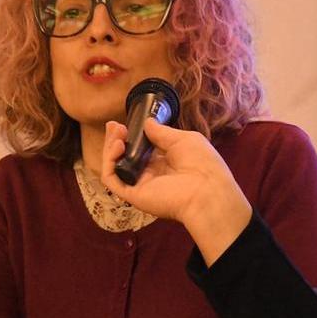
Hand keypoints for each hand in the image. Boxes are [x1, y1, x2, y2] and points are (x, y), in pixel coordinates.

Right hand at [100, 119, 251, 263]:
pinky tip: (118, 146)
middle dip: (116, 140)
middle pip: (125, 158)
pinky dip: (109, 162)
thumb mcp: (182, 139)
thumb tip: (147, 122)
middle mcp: (151, 175)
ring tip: (116, 132)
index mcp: (165, 163)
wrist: (207, 190)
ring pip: (116, 168)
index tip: (124, 123)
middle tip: (114, 125)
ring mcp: (141, 185)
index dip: (131, 137)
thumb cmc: (202, 163)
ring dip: (111, 148)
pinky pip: (112, 180)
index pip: (140, 150)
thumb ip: (162, 132)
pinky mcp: (133, 195)